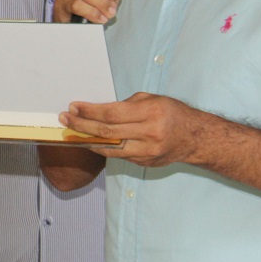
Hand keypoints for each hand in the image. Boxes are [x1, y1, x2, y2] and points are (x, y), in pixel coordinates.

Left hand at [59, 92, 203, 167]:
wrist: (195, 138)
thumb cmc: (172, 113)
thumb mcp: (153, 100)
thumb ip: (127, 105)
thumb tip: (99, 110)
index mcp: (151, 112)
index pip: (112, 113)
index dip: (90, 111)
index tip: (74, 107)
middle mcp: (149, 133)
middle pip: (107, 131)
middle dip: (82, 125)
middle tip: (65, 119)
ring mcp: (146, 151)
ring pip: (109, 147)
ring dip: (87, 139)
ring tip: (72, 131)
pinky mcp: (144, 162)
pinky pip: (118, 155)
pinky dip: (102, 148)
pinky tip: (90, 141)